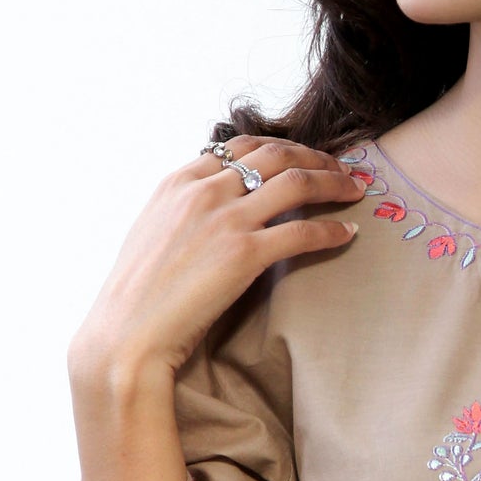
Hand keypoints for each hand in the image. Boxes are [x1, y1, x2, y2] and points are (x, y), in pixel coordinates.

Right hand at [69, 137, 369, 388]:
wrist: (126, 334)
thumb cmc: (137, 295)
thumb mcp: (152, 230)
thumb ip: (183, 208)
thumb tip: (212, 203)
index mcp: (179, 181)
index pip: (241, 145)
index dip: (282, 146)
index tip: (304, 156)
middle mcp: (204, 191)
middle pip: (276, 155)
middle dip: (316, 157)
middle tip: (342, 169)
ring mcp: (225, 220)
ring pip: (297, 183)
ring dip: (334, 183)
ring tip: (355, 191)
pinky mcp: (244, 255)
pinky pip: (302, 232)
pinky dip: (332, 231)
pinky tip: (348, 234)